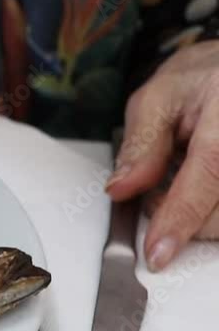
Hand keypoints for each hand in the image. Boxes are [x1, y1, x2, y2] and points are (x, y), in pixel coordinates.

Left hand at [106, 40, 218, 270]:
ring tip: (181, 184)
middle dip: (184, 219)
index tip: (158, 251)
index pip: (208, 174)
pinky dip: (213, 212)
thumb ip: (141, 145)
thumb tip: (121, 189)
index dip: (181, 218)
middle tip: (155, 194)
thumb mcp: (157, 98)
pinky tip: (199, 191)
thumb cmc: (201, 79)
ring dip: (201, 218)